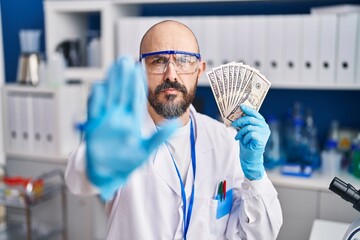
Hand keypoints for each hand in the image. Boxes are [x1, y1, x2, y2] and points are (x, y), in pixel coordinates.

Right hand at [83, 56, 177, 199]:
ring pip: (109, 97)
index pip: (136, 98)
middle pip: (122, 93)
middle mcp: (119, 118)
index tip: (140, 69)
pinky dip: (97, 99)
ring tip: (115, 67)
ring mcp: (106, 121)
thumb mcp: (145, 151)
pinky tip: (100, 86)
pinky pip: (94, 110)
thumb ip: (159, 138)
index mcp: (132, 122)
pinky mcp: (94, 127)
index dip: (138, 84)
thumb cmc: (124, 164)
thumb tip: (173, 125)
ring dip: (112, 82)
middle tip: (127, 60)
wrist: (105, 175)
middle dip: (124, 77)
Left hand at [231, 104, 269, 179]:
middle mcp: (265, 127)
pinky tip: (245, 142)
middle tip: (233, 125)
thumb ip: (244, 123)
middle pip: (250, 119)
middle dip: (240, 121)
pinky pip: (250, 134)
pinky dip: (245, 138)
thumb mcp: (244, 131)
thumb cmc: (247, 143)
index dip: (248, 109)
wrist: (250, 157)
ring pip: (249, 127)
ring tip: (238, 138)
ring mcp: (264, 133)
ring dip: (241, 132)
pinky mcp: (262, 139)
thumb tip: (236, 115)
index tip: (241, 106)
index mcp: (262, 124)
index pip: (255, 113)